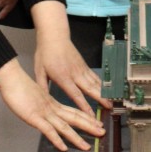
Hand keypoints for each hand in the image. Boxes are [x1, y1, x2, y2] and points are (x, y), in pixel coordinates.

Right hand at [0, 58, 103, 151]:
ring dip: (76, 137)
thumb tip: (49, 111)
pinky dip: (57, 139)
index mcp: (54, 103)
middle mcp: (53, 108)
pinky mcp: (35, 117)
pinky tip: (63, 148)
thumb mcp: (37, 97)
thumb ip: (44, 104)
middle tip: (102, 132)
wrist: (12, 79)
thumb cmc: (21, 87)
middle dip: (89, 126)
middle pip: (75, 118)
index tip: (97, 123)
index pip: (74, 112)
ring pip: (64, 126)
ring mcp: (45, 113)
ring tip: (86, 146)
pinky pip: (48, 131)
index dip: (87, 118)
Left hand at [31, 1, 111, 115]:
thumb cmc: (45, 54)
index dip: (84, 105)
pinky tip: (106, 89)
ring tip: (111, 101)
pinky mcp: (84, 65)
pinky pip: (94, 76)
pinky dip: (101, 83)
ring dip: (104, 92)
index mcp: (63, 77)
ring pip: (94, 82)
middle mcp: (75, 74)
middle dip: (101, 99)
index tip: (91, 114)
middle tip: (109, 108)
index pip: (75, 94)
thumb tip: (43, 101)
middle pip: (90, 89)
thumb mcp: (39, 71)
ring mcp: (81, 69)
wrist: (54, 36)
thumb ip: (42, 86)